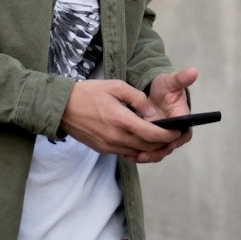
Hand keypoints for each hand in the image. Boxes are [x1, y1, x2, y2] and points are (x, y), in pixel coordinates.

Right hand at [59, 79, 180, 162]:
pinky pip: (125, 152)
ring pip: (137, 152)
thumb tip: (151, 112)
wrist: (62, 107)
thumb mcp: (116, 87)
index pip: (152, 134)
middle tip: (172, 135)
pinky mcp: (102, 149)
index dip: (168, 135)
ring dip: (150, 147)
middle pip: (147, 147)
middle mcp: (116, 137)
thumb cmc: (89, 93)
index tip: (177, 131)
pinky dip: (136, 148)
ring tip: (158, 138)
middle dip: (162, 143)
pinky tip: (139, 138)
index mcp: (121, 120)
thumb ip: (137, 99)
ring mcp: (108, 145)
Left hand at [143, 67, 199, 152]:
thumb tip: (193, 71)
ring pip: (158, 151)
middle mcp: (173, 131)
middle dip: (158, 152)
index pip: (184, 134)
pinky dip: (139, 155)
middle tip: (145, 155)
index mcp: (182, 118)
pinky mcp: (151, 139)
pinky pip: (148, 151)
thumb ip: (181, 78)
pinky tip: (128, 156)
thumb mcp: (171, 81)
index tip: (168, 143)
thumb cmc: (165, 86)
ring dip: (148, 157)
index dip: (177, 140)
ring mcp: (162, 136)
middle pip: (169, 146)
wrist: (153, 91)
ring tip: (135, 157)